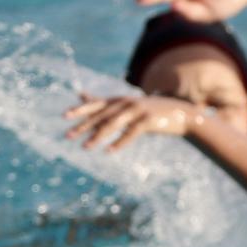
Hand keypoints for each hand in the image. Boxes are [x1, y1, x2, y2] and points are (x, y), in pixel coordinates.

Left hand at [62, 93, 201, 151]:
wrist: (182, 114)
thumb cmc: (152, 112)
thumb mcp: (130, 106)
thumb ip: (109, 104)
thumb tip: (85, 95)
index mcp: (122, 100)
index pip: (97, 104)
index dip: (81, 109)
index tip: (64, 116)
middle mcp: (127, 103)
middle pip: (101, 115)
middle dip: (84, 126)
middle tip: (68, 136)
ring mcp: (138, 111)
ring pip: (113, 124)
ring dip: (98, 137)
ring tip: (85, 147)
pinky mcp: (149, 121)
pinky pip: (131, 133)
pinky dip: (120, 142)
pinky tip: (109, 151)